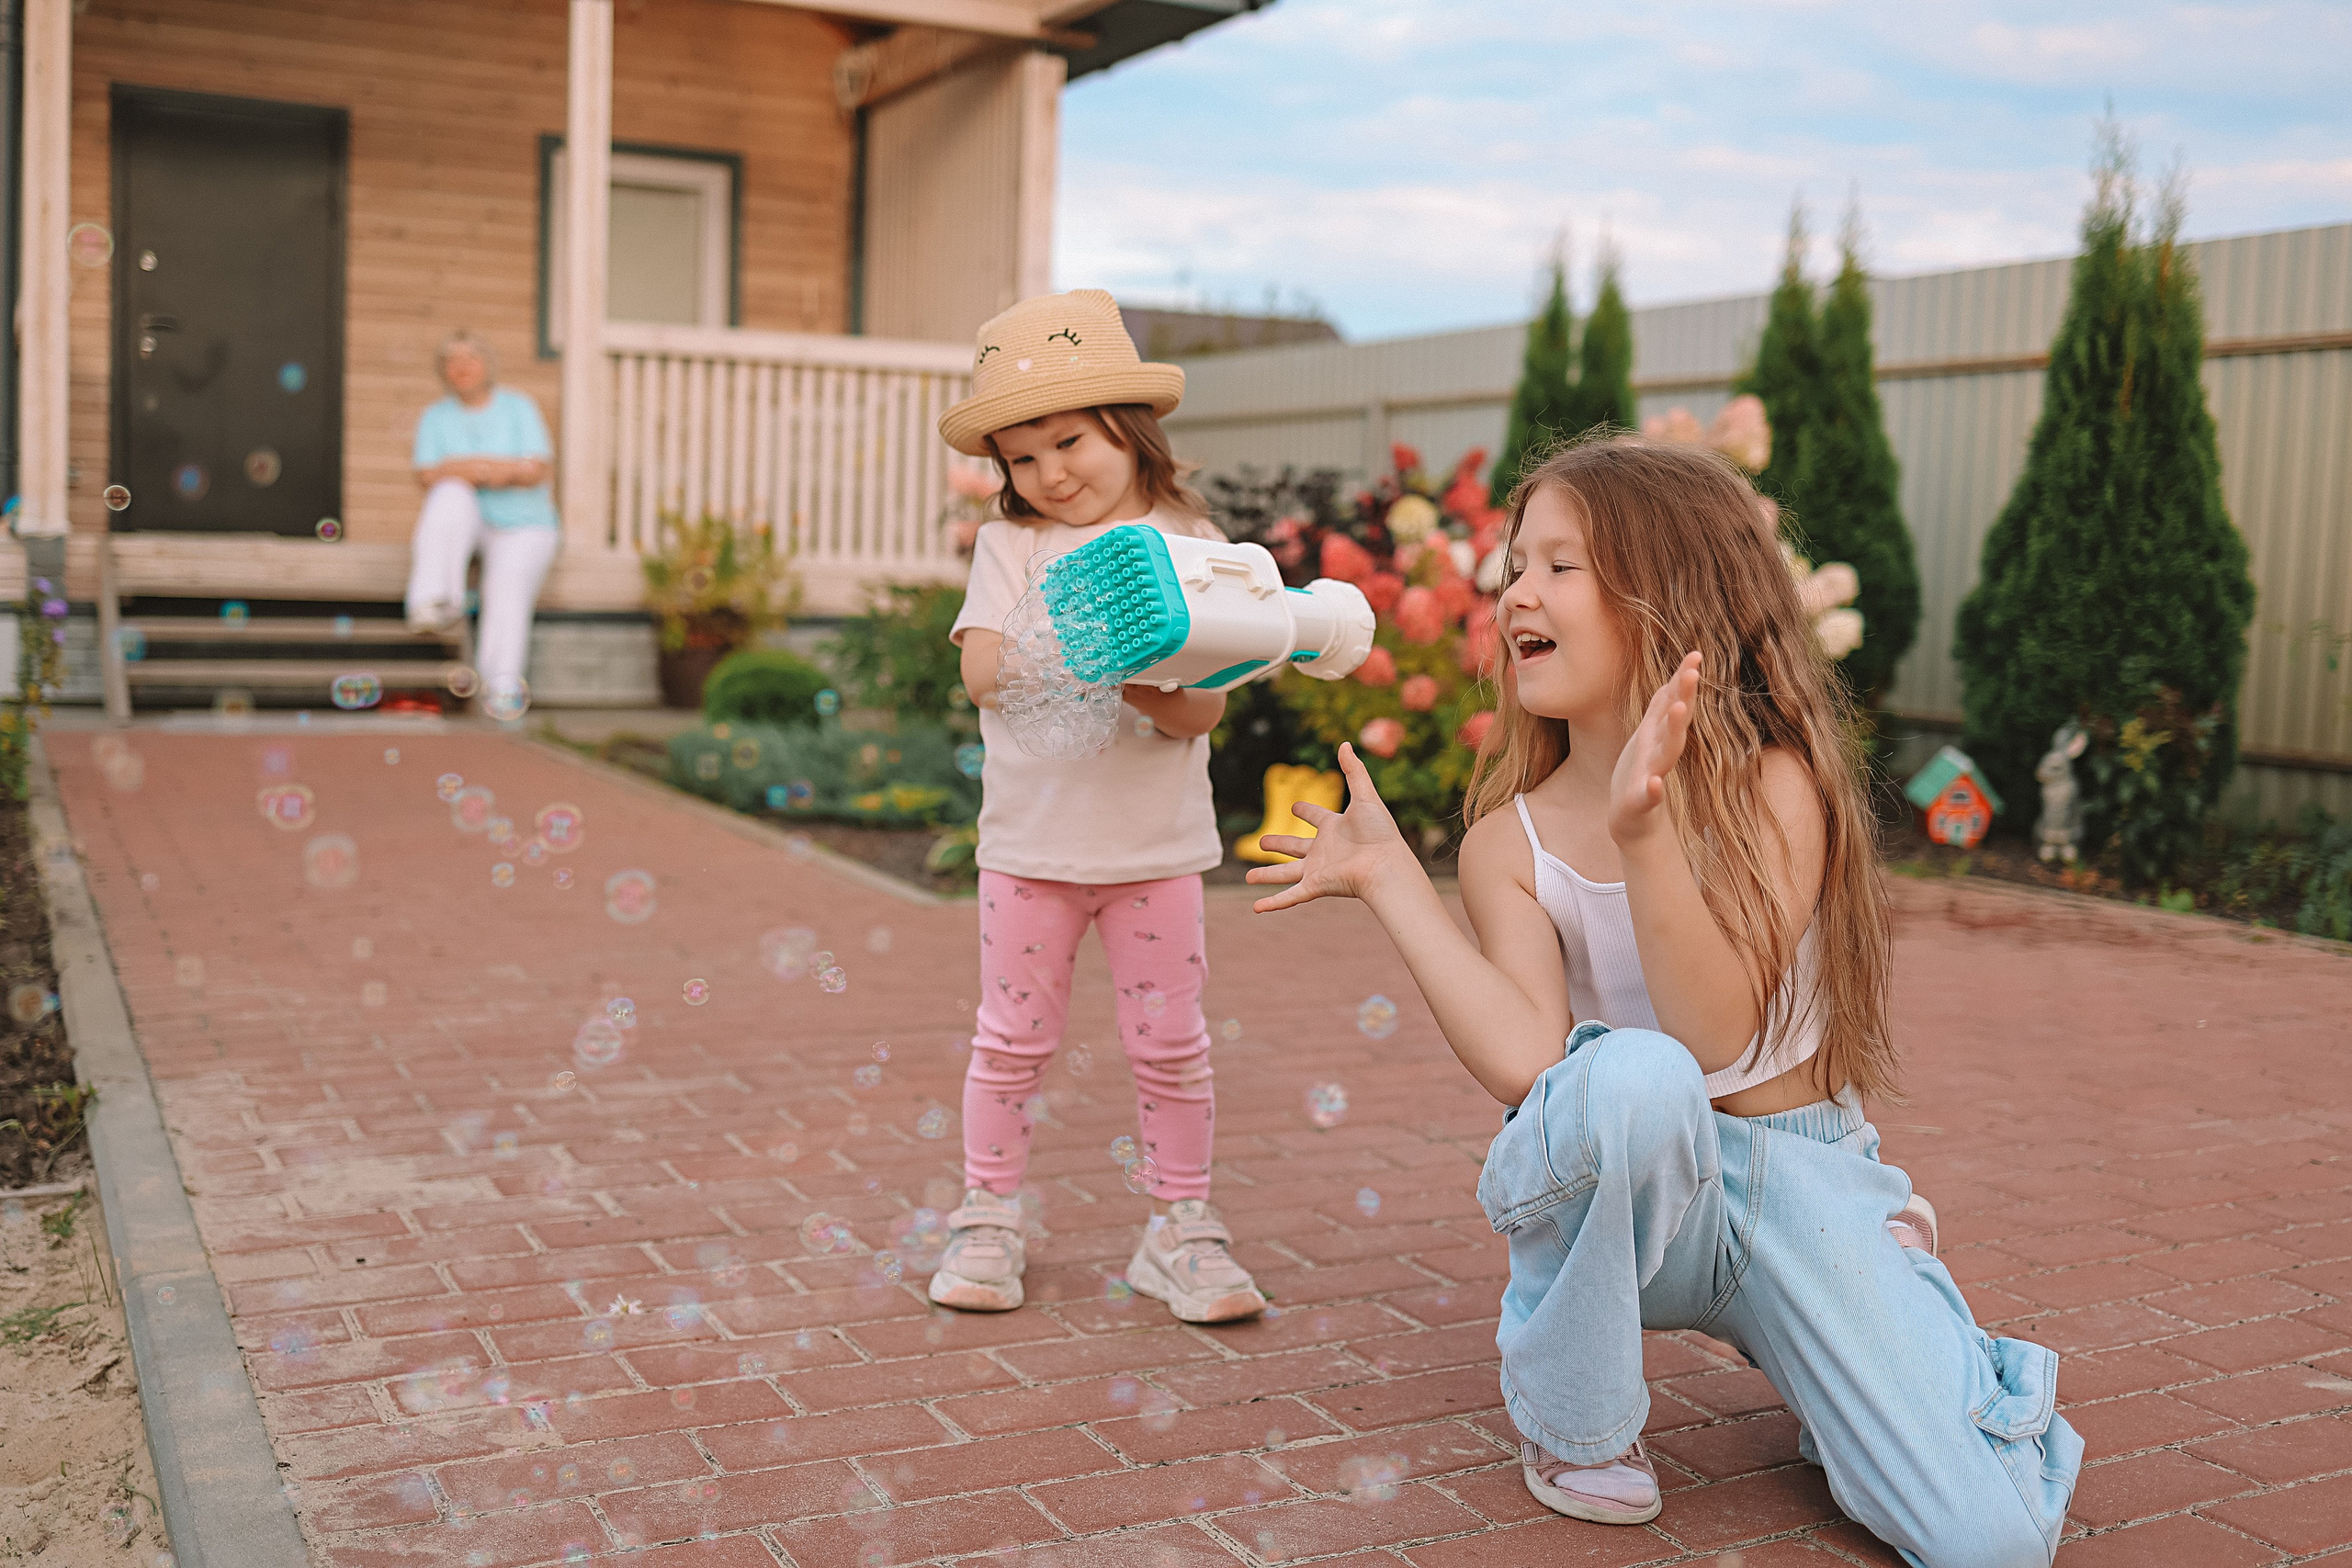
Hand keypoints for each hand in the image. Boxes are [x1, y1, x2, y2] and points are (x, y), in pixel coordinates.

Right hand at [1246, 743, 1416, 911]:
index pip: (1316, 817)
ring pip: (1285, 874)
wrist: (1385, 865)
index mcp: (1334, 827)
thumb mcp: (1365, 796)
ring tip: (1248, 878)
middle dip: (1278, 844)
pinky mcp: (1316, 885)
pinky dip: (1273, 903)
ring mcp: (1318, 869)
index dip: (1306, 811)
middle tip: (1261, 842)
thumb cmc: (1380, 833)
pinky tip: (1256, 908)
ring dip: (1266, 876)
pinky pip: (1290, 896)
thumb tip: (1344, 743)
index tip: (1295, 806)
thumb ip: (1354, 770)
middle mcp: (1324, 850)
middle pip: (1294, 847)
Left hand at [1609, 650, 1700, 844]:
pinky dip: (1654, 790)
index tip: (1695, 653)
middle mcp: (1661, 753)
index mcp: (1661, 737)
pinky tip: (1656, 783)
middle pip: (1676, 723)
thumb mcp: (1650, 737)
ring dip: (1674, 731)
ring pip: (1667, 753)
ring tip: (1679, 709)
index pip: (1676, 704)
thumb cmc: (1641, 774)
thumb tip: (1676, 678)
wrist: (1632, 822)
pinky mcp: (1642, 803)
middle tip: (1692, 671)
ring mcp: (1653, 776)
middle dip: (1684, 696)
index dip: (1684, 680)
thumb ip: (1662, 709)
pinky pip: (1649, 795)